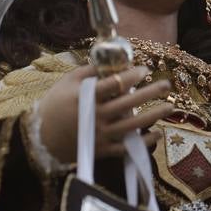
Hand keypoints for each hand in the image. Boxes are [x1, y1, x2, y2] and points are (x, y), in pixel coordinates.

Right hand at [37, 64, 173, 163]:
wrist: (40, 139)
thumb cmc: (54, 106)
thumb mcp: (66, 83)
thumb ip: (88, 71)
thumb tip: (109, 60)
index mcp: (86, 97)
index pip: (115, 83)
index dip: (133, 75)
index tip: (144, 69)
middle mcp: (96, 116)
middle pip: (129, 102)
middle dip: (151, 92)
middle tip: (167, 84)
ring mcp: (101, 135)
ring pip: (133, 125)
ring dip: (154, 115)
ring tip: (170, 107)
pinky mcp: (103, 150)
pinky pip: (127, 147)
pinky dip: (144, 142)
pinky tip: (157, 133)